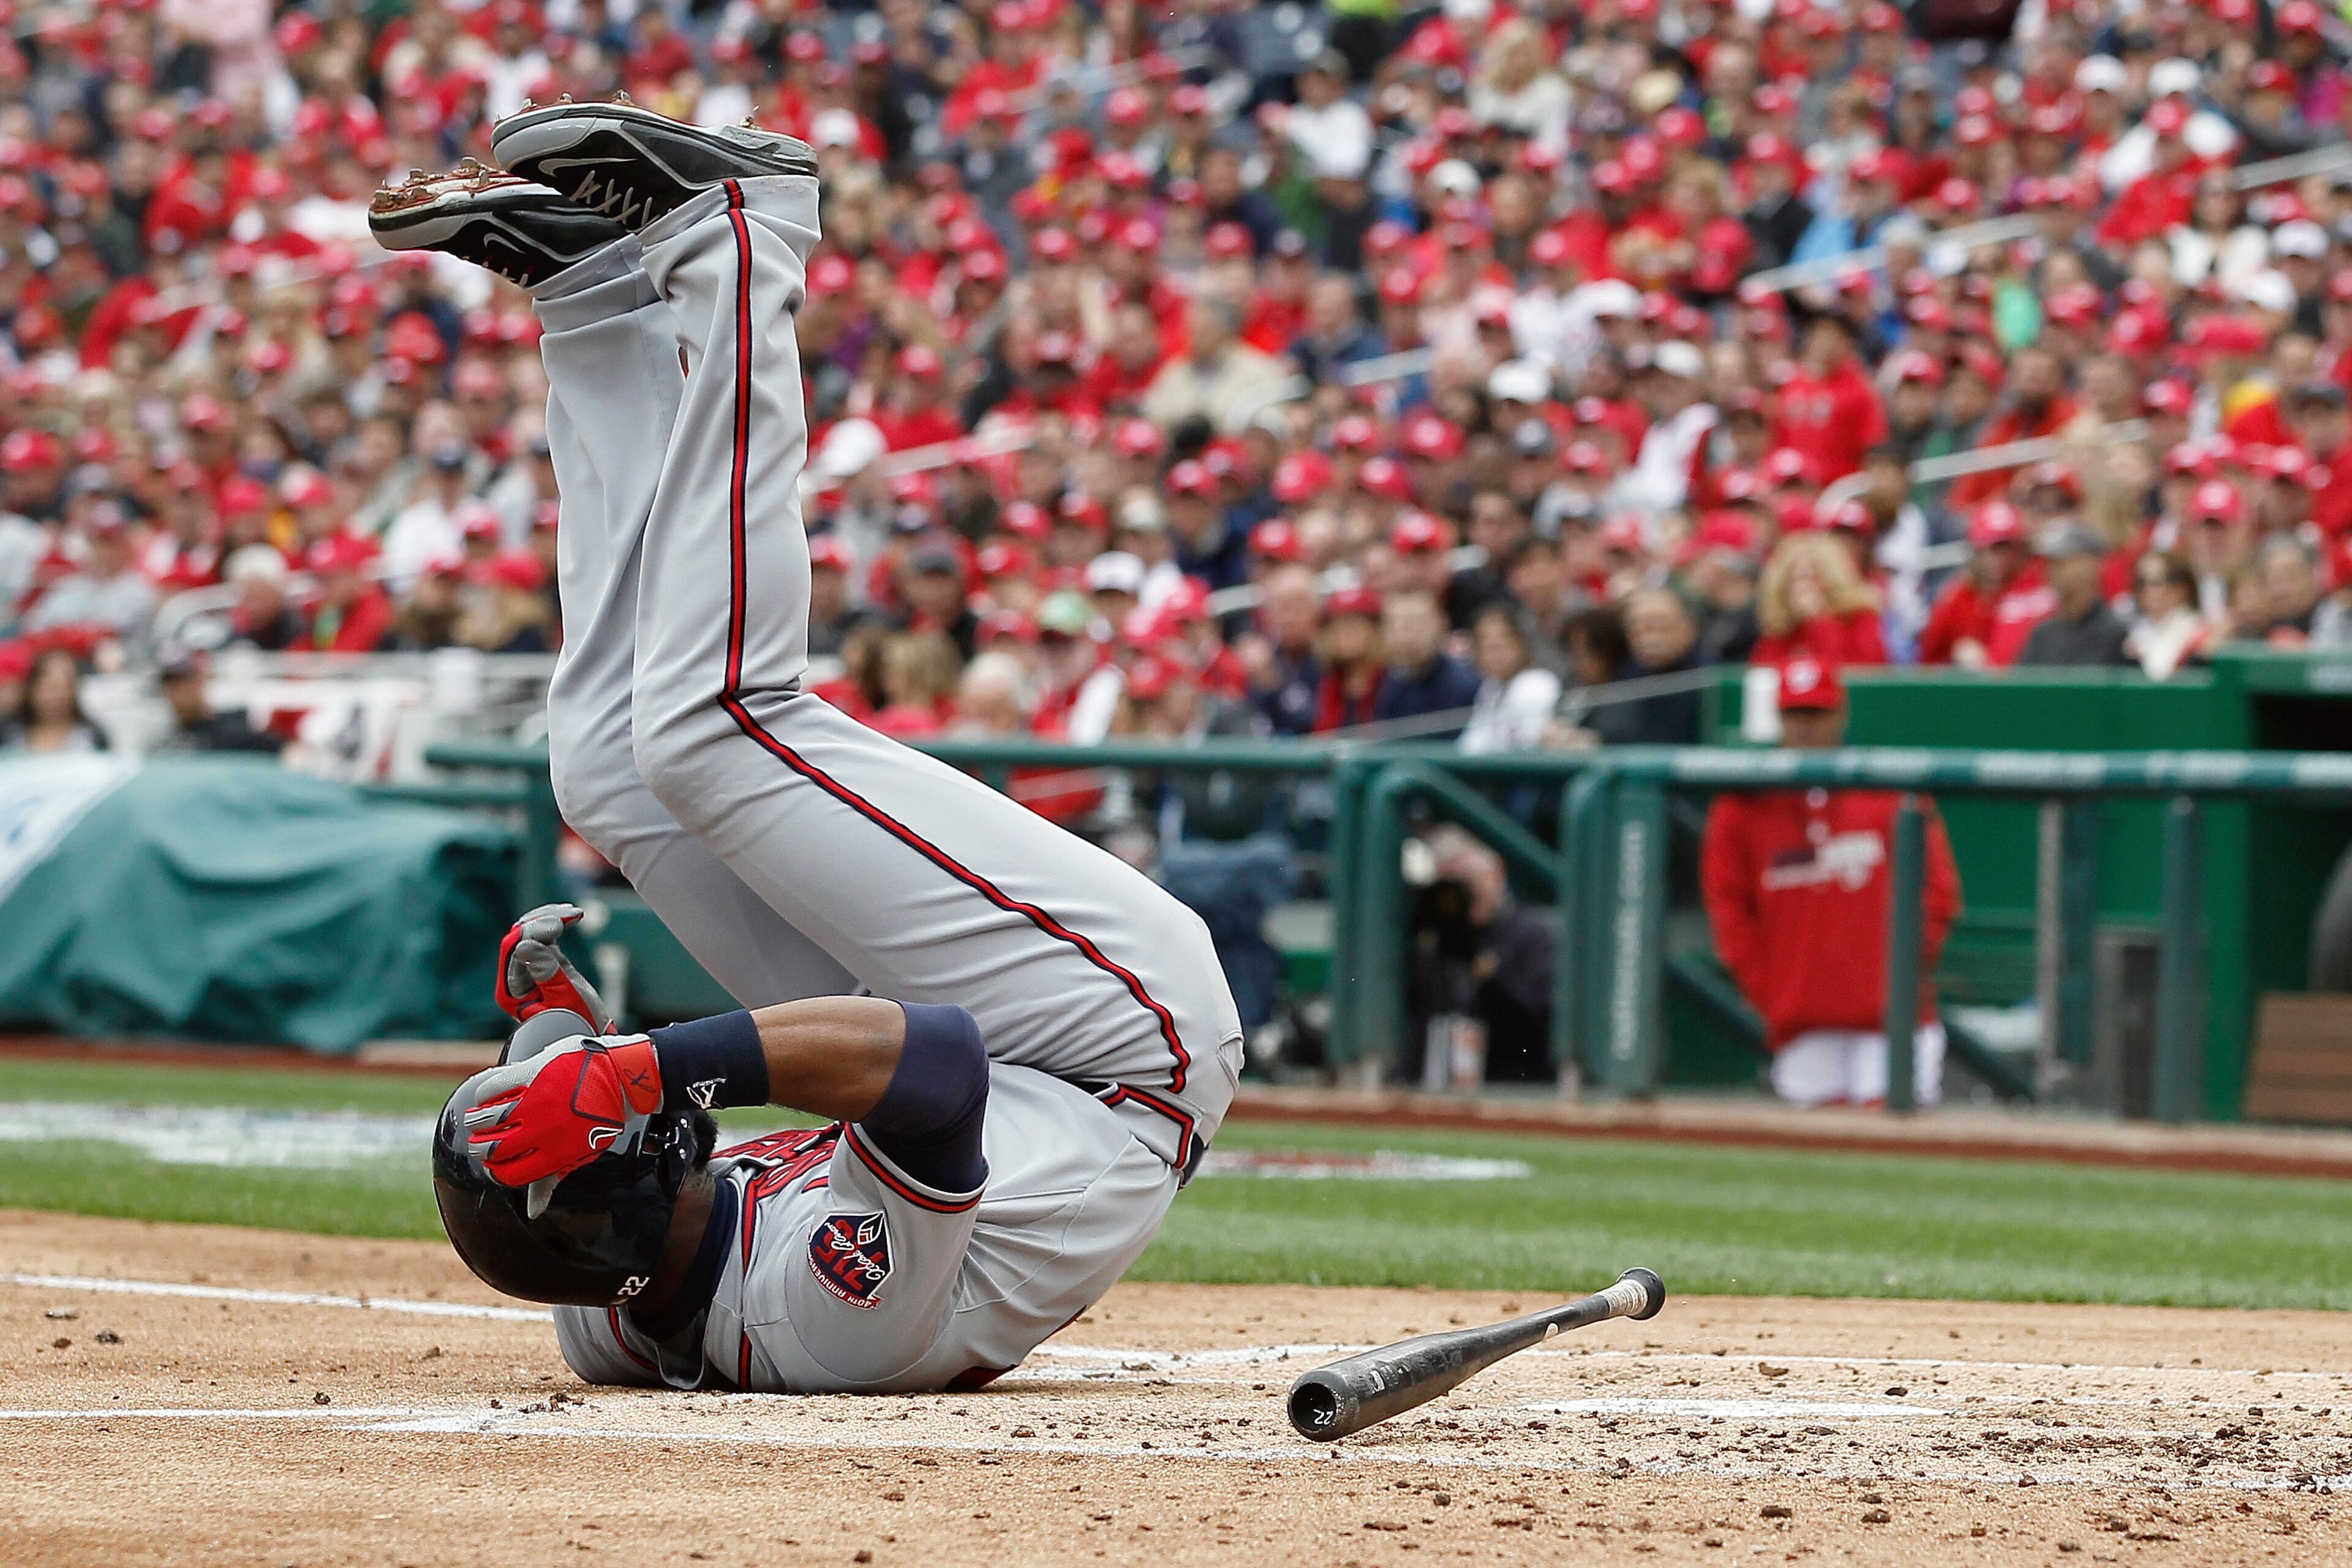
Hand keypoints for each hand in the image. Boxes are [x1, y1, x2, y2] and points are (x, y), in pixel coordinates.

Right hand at [459, 1035, 664, 1212]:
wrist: (622, 1077)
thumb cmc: (600, 1118)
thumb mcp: (579, 1153)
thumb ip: (551, 1178)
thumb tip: (533, 1211)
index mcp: (555, 1155)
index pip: (508, 1175)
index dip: (494, 1173)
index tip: (492, 1165)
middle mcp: (543, 1130)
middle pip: (490, 1149)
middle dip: (479, 1149)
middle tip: (478, 1143)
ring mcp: (536, 1101)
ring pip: (485, 1119)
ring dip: (475, 1123)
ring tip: (477, 1122)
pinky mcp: (532, 1073)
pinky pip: (492, 1089)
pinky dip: (483, 1096)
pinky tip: (486, 1099)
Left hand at [497, 903, 615, 1032]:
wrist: (594, 1040)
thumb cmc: (580, 1026)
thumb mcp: (565, 999)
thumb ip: (547, 971)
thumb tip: (525, 944)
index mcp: (513, 991)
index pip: (514, 949)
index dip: (534, 930)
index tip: (560, 924)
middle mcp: (515, 980)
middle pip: (519, 938)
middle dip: (542, 921)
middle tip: (571, 914)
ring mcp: (529, 972)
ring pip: (530, 934)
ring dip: (549, 919)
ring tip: (574, 913)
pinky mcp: (545, 966)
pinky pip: (543, 939)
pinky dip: (555, 926)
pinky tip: (571, 917)